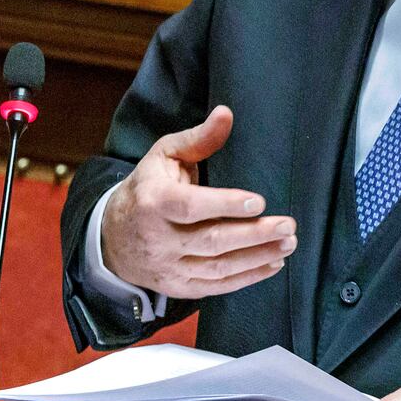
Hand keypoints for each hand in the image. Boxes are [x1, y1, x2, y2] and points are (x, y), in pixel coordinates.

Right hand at [101, 105, 295, 298]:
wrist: (111, 238)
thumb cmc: (147, 188)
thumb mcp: (164, 156)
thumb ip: (198, 138)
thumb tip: (226, 114)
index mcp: (154, 202)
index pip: (191, 207)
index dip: (225, 205)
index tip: (259, 201)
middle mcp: (159, 239)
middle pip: (212, 241)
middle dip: (254, 235)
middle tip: (288, 226)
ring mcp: (169, 267)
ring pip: (218, 268)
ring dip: (258, 257)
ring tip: (288, 244)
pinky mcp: (178, 286)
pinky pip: (216, 287)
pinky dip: (247, 278)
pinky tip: (273, 264)